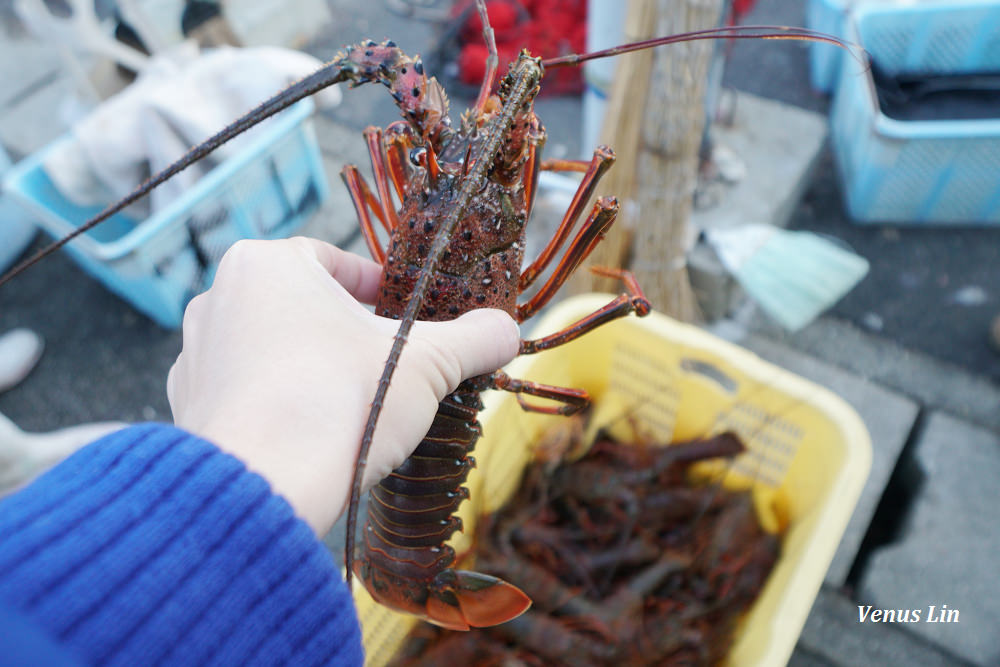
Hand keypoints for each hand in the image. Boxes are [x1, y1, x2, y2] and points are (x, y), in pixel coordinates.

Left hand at [167, 238, 518, 535]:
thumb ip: (474, 338)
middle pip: (305, 307)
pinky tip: (314, 435)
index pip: (337, 263)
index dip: (382, 290)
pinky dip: (281, 405)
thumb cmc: (343, 401)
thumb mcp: (428, 363)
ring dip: (315, 368)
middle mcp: (218, 298)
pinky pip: (248, 394)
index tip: (409, 319)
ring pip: (274, 350)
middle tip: (391, 366)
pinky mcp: (187, 409)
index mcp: (266, 264)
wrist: (264, 486)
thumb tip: (508, 331)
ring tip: (355, 404)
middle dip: (349, 334)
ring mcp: (195, 356)